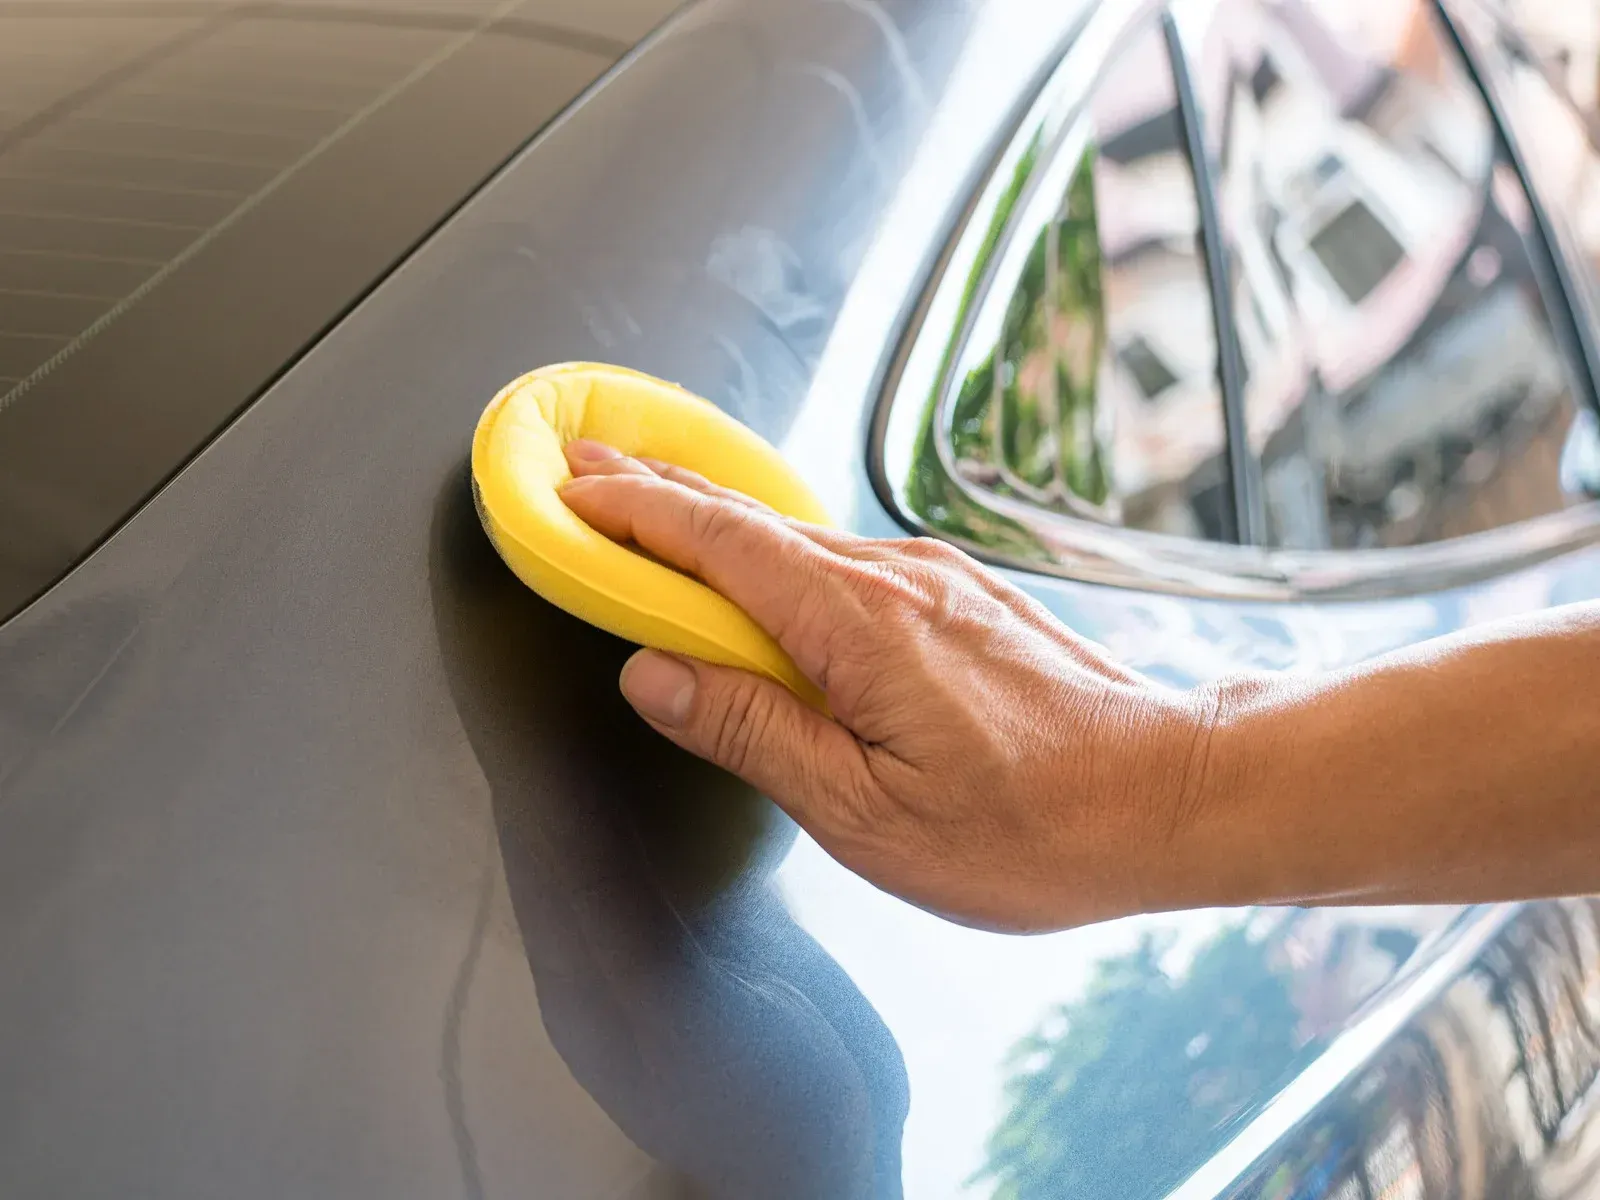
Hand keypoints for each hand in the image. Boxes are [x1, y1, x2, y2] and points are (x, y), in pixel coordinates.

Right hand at [558, 441, 1218, 931]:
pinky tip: (768, 570)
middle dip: (659, 491)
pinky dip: (781, 554)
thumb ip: (750, 732)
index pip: (715, 544)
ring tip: (657, 513)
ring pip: (798, 538)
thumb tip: (653, 675)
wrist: (1171, 795)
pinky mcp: (962, 598)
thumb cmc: (1032, 826)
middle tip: (588, 469)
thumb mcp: (865, 812)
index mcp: (856, 623)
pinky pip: (845, 560)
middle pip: (750, 520)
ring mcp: (935, 580)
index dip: (633, 511)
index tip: (569, 489)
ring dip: (717, 523)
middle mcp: (894, 578)